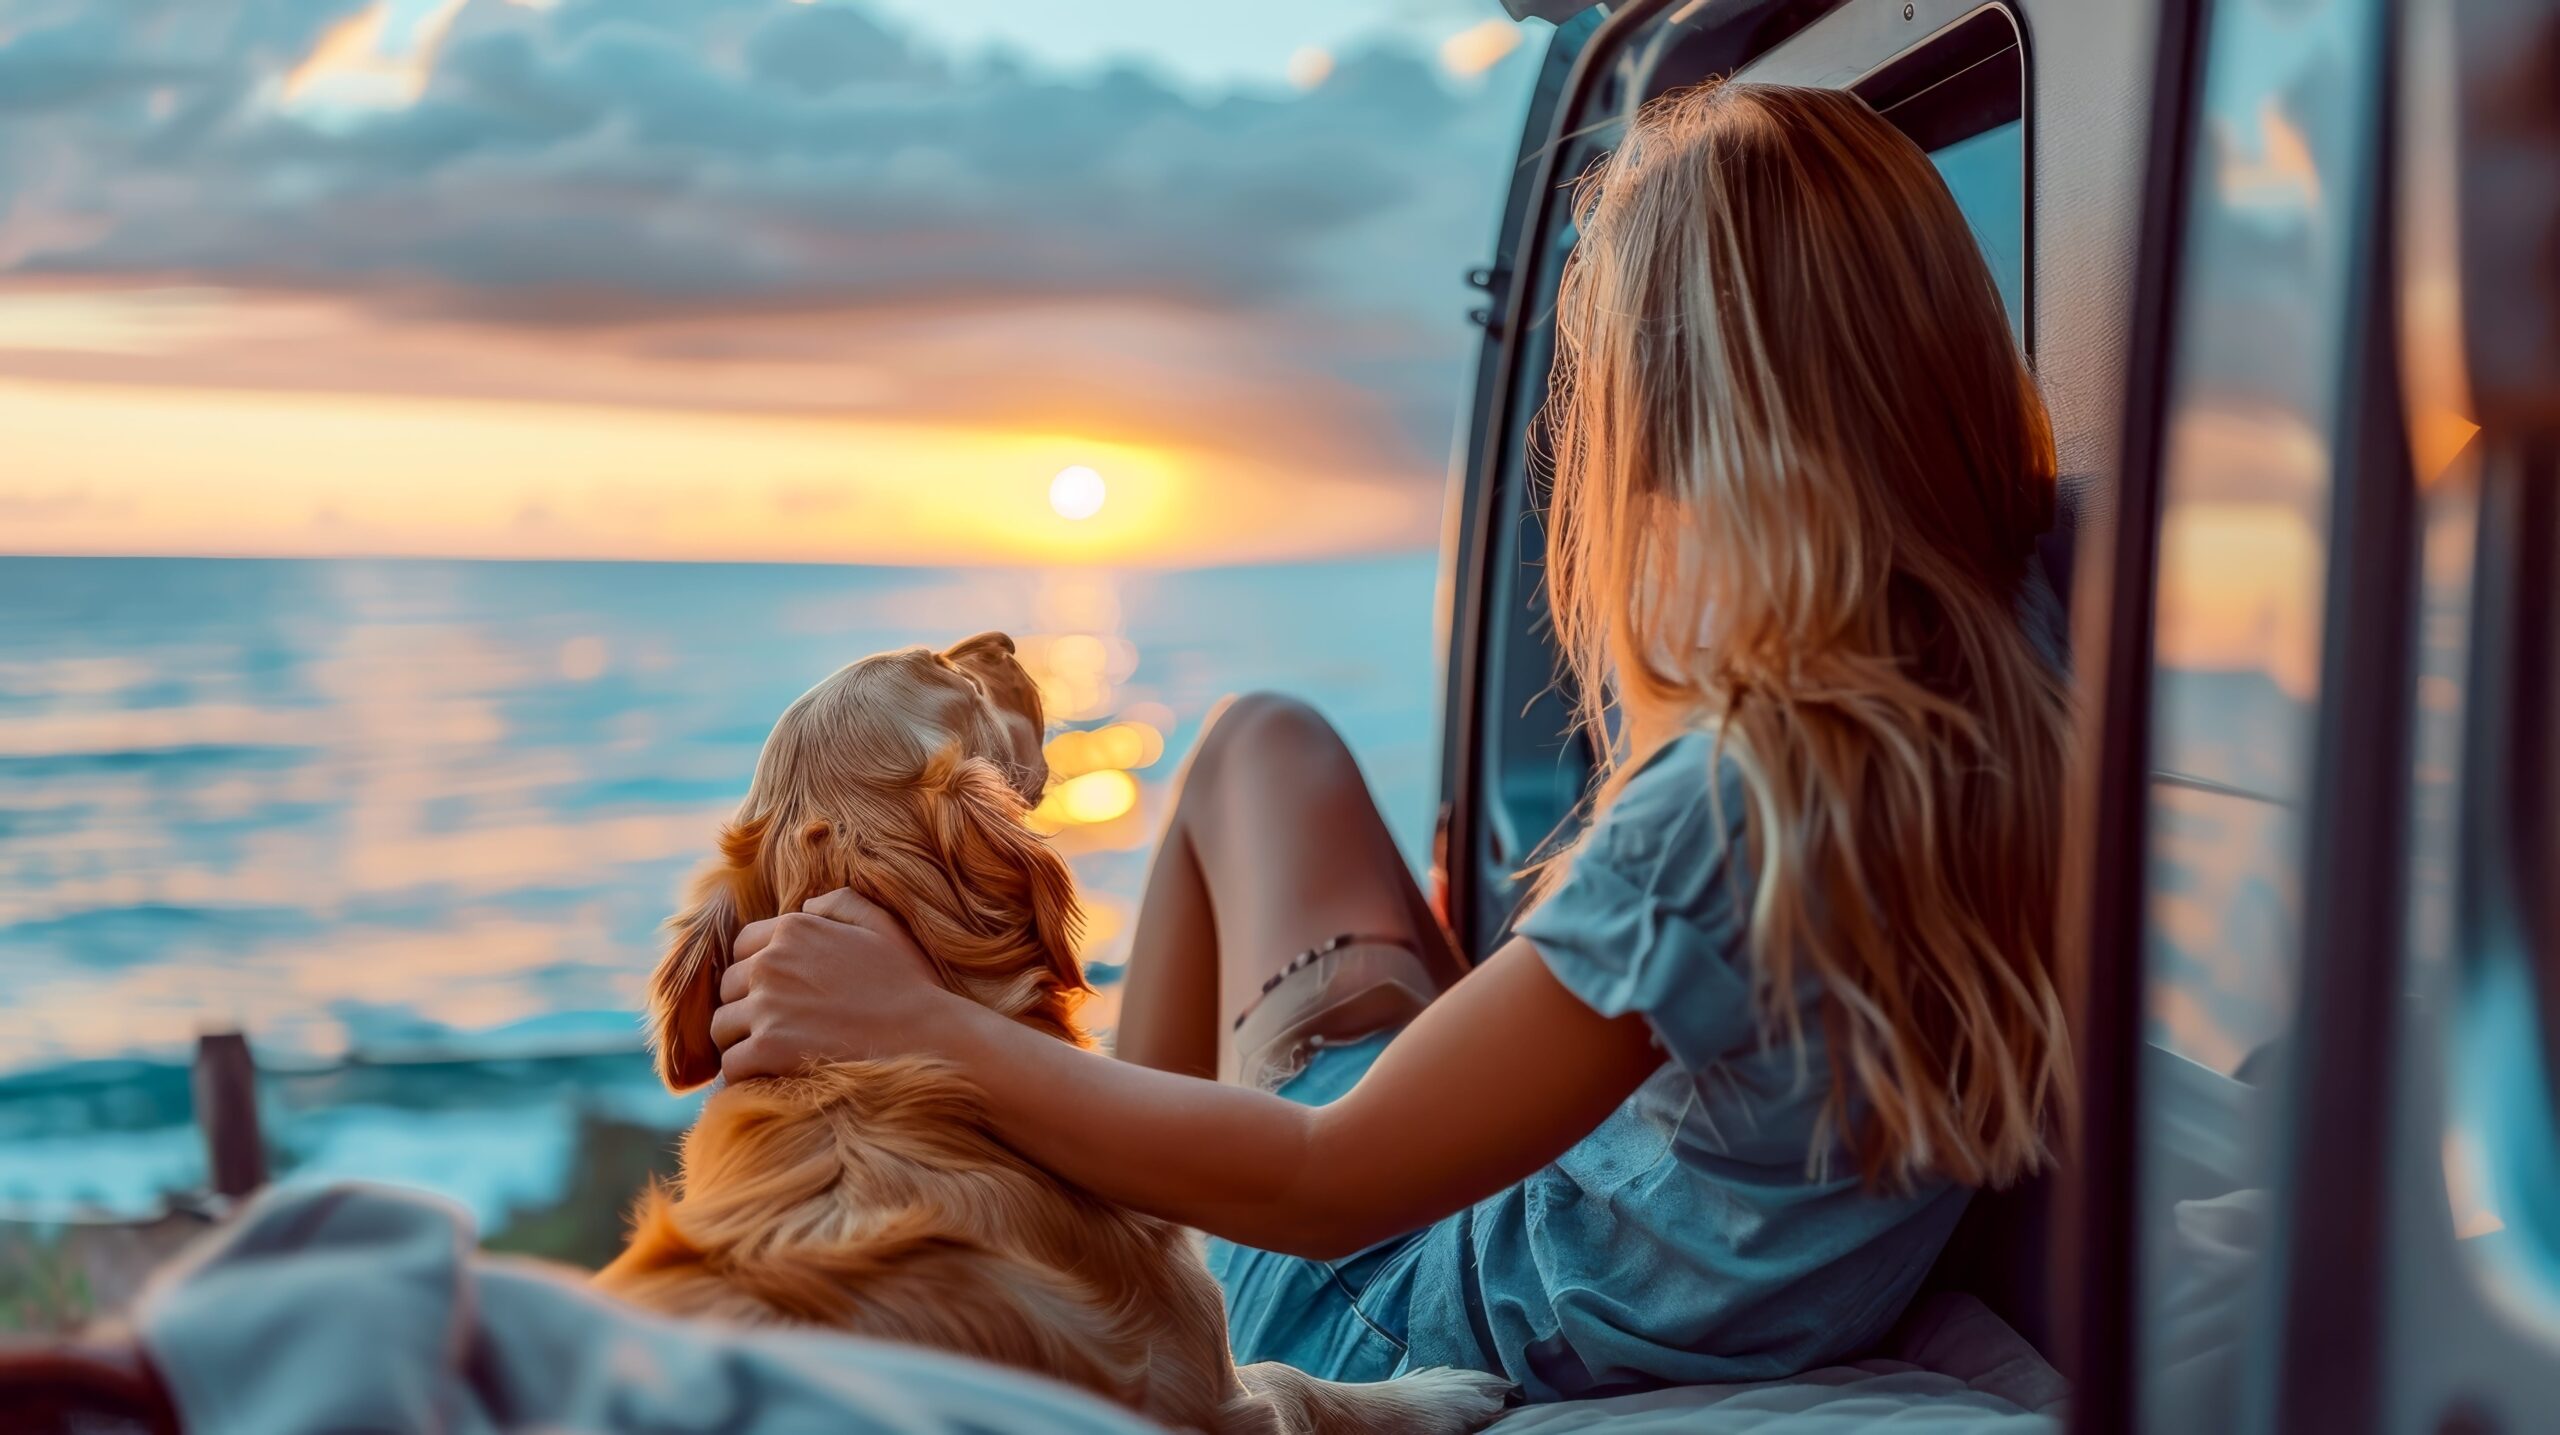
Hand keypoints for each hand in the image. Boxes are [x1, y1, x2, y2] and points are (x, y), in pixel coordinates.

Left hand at [709, 889, 949, 1082]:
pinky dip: (746, 1075)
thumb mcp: (882, 926)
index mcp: (793, 929)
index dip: (757, 972)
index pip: (742, 948)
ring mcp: (767, 1006)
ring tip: (772, 1055)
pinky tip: (771, 1077)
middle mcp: (771, 963)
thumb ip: (840, 903)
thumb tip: (805, 903)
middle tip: (780, 1028)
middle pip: (728, 989)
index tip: (780, 995)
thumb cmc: (909, 985)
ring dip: (742, 1042)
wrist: (928, 1038)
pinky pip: (731, 1065)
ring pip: (721, 1027)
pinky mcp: (767, 1048)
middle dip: (747, 1008)